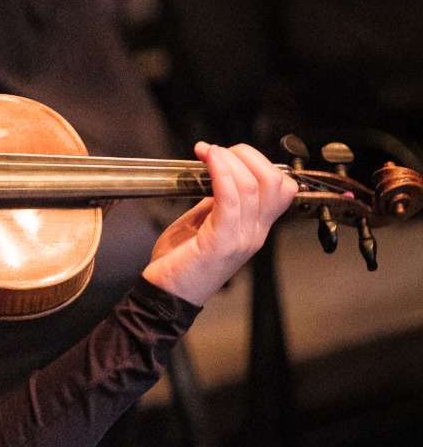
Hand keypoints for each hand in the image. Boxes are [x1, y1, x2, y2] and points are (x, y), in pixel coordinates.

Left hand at [142, 142, 297, 306]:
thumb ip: (216, 202)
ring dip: (229, 160)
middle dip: (247, 155)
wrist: (165, 295)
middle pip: (274, 182)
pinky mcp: (221, 242)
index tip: (228, 153)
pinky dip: (220, 173)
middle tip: (218, 151)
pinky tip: (207, 162)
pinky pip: (230, 199)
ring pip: (254, 186)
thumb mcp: (202, 224)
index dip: (259, 162)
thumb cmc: (179, 263)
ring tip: (208, 152)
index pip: (282, 188)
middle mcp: (255, 233)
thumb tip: (219, 176)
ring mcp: (242, 238)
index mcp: (254, 228)